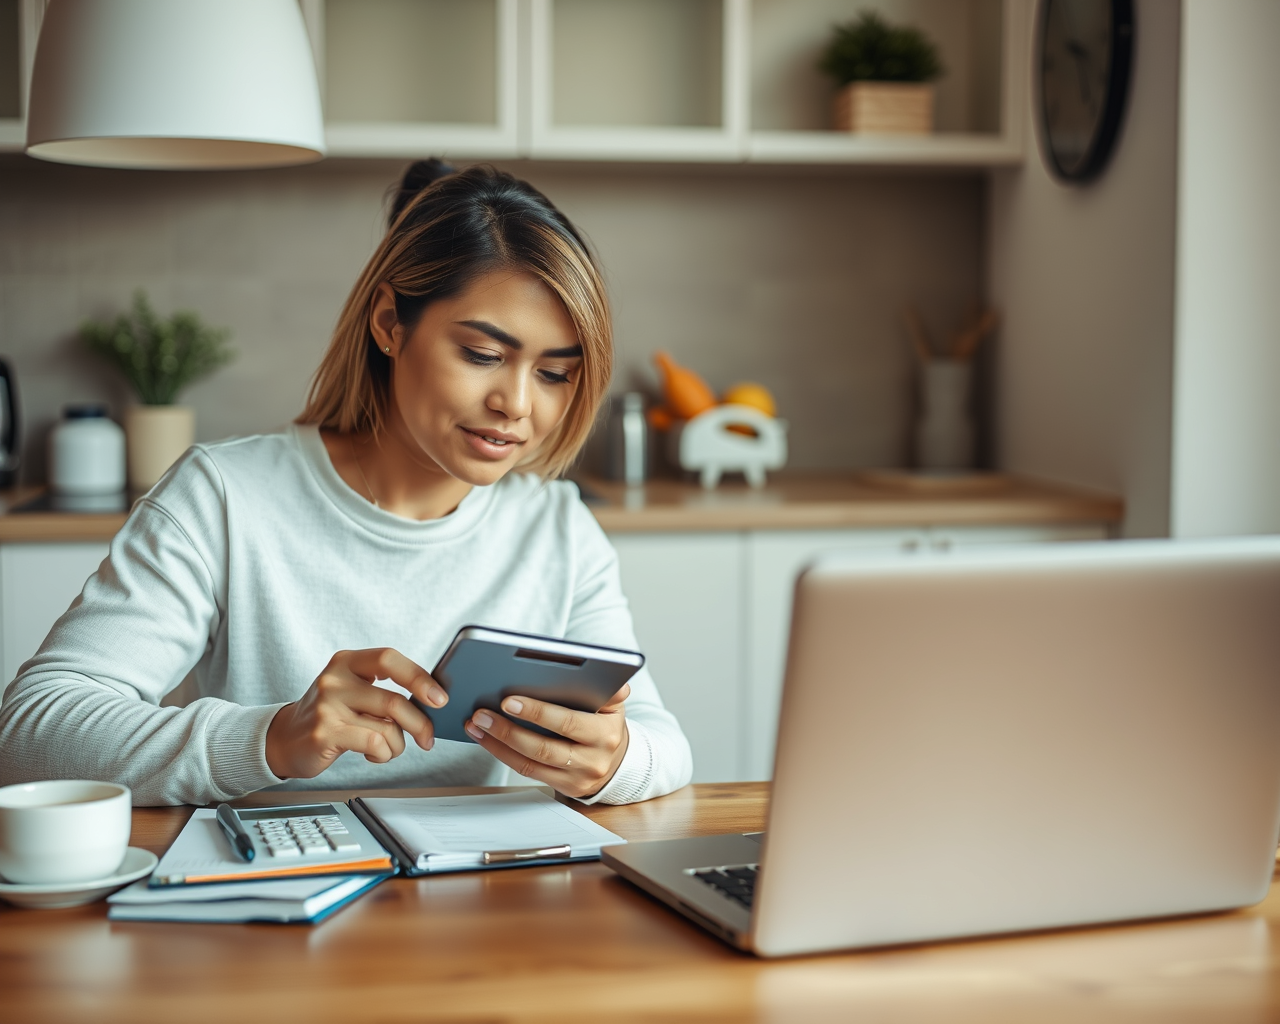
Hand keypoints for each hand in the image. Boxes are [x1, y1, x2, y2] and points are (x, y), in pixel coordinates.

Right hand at [265, 648, 447, 779]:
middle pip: (393, 700)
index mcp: (346, 662)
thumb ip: (384, 689)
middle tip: (428, 738)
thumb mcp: (352, 690)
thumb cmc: (329, 715)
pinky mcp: (325, 733)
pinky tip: (374, 754)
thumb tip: (431, 698)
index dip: (419, 677)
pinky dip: (383, 753)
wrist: (283, 740)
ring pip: (386, 726)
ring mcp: (327, 706)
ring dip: (398, 744)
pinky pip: (374, 743)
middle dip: (420, 723)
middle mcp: (335, 679)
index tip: (440, 698)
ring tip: (389, 748)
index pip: (389, 659)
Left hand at [464, 684, 630, 799]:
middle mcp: (593, 759)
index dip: (537, 713)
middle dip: (509, 730)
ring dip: (499, 743)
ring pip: (531, 762)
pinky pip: (528, 771)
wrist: (617, 761)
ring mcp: (577, 777)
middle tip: (483, 713)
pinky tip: (486, 738)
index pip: (567, 722)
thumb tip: (615, 682)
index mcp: (605, 732)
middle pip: (544, 747)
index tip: (509, 701)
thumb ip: (611, 690)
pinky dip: (503, 754)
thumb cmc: (605, 725)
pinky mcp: (564, 788)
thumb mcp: (613, 705)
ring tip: (477, 724)